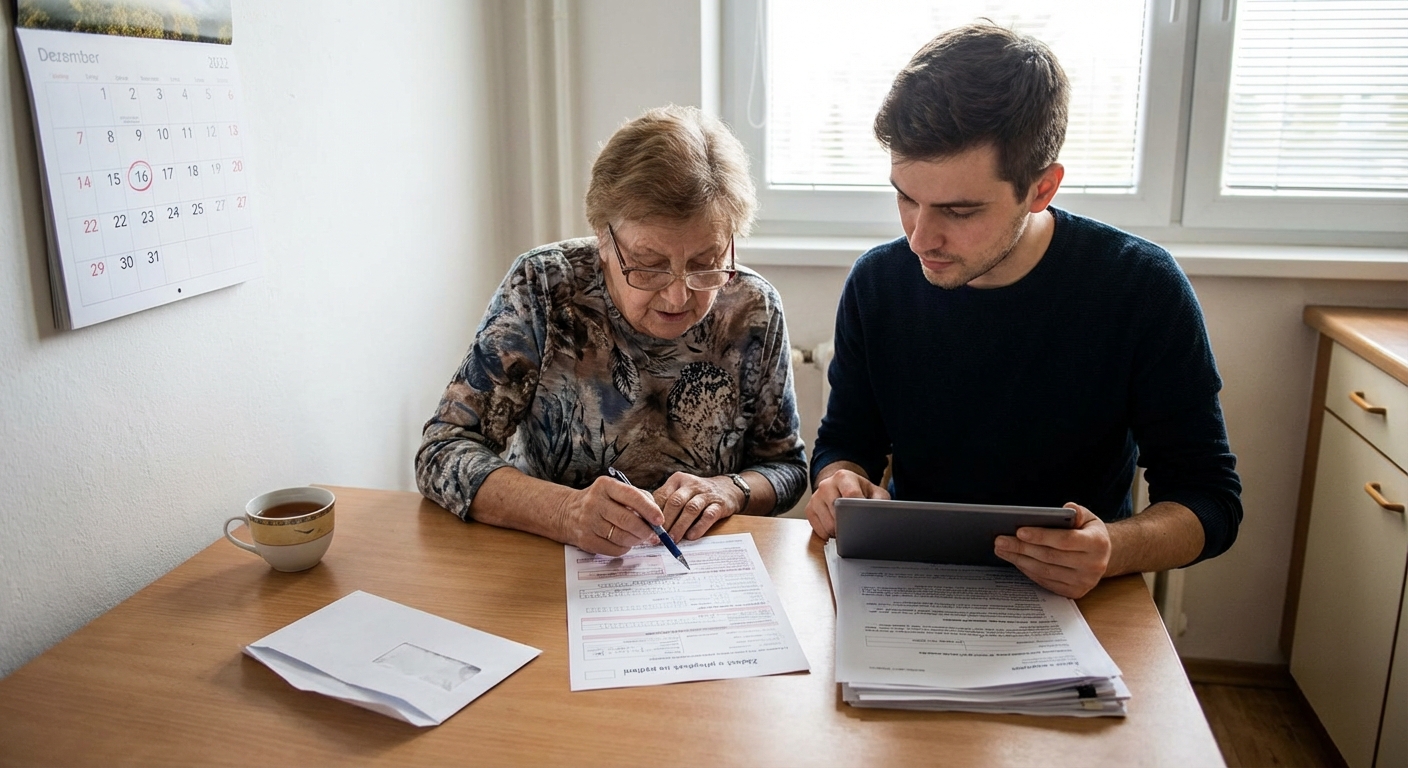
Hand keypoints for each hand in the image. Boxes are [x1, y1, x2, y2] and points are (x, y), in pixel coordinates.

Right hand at [554, 475, 664, 556]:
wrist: (567, 513)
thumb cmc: (600, 501)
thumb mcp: (615, 491)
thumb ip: (638, 498)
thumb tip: (657, 518)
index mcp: (605, 486)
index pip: (632, 496)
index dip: (649, 509)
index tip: (660, 520)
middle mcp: (595, 502)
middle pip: (628, 520)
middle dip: (645, 530)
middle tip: (653, 534)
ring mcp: (589, 522)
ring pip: (622, 537)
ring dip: (637, 540)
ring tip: (640, 538)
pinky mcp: (586, 540)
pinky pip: (614, 549)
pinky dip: (625, 548)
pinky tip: (625, 542)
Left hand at [653, 472, 739, 542]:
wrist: (728, 489)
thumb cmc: (697, 495)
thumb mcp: (681, 492)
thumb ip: (666, 503)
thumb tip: (648, 523)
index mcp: (678, 480)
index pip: (662, 495)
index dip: (654, 513)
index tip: (648, 528)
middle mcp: (692, 484)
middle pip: (675, 502)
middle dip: (666, 521)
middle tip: (659, 537)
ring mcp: (707, 494)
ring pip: (691, 509)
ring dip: (680, 526)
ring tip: (673, 540)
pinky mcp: (720, 504)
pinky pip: (708, 516)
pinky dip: (699, 527)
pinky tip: (691, 536)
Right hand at [805, 468, 889, 539]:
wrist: (842, 487)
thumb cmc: (861, 491)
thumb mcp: (875, 492)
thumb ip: (880, 501)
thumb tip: (879, 515)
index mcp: (843, 477)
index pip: (850, 495)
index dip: (858, 510)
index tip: (864, 520)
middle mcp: (826, 485)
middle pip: (837, 513)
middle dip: (849, 524)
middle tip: (858, 527)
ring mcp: (815, 497)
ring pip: (828, 525)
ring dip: (840, 532)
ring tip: (848, 527)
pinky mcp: (809, 510)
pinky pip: (819, 531)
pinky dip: (830, 535)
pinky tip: (837, 528)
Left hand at [993, 503, 1110, 597]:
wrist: (1103, 556)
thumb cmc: (1089, 532)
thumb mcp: (1088, 517)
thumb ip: (1077, 511)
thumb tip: (1066, 508)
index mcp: (1098, 544)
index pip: (1064, 540)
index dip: (1041, 536)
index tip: (1019, 531)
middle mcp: (1094, 565)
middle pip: (1050, 556)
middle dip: (1022, 547)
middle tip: (1000, 540)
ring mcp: (1084, 582)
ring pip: (1045, 570)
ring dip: (1019, 559)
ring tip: (1002, 549)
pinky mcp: (1075, 592)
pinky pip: (1045, 581)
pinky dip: (1027, 570)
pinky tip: (1016, 560)